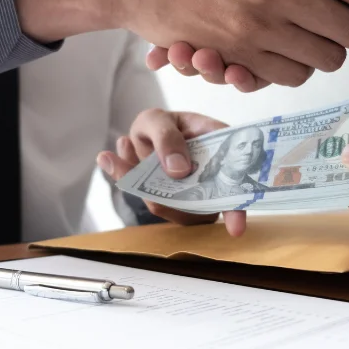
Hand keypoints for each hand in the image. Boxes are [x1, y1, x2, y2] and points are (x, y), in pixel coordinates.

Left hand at [96, 109, 247, 236]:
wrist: (145, 137)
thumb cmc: (160, 126)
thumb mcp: (157, 120)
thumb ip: (166, 138)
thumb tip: (179, 170)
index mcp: (220, 149)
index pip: (237, 182)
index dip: (238, 208)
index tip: (237, 229)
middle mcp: (210, 178)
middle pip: (202, 205)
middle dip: (171, 196)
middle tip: (141, 173)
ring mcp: (190, 197)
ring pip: (171, 206)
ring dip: (140, 182)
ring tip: (118, 151)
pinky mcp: (169, 207)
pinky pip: (151, 203)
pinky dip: (128, 181)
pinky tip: (110, 158)